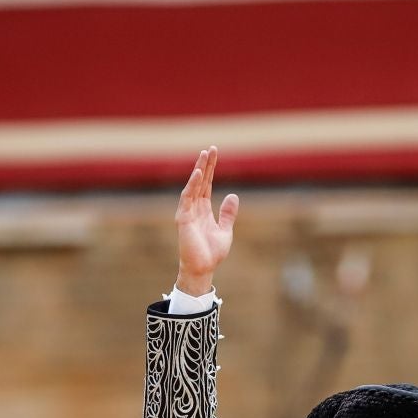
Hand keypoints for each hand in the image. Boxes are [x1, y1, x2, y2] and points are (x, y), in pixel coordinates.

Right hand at [174, 146, 238, 295]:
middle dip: (206, 165)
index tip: (215, 154)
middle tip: (211, 148)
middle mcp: (195, 208)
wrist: (203, 268)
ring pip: (193, 186)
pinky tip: (198, 173)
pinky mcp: (183, 218)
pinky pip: (187, 198)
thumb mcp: (225, 230)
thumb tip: (233, 196)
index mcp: (204, 210)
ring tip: (205, 154)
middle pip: (200, 181)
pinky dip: (192, 184)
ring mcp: (188, 212)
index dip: (211, 169)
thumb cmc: (212, 253)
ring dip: (199, 170)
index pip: (207, 184)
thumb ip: (228, 214)